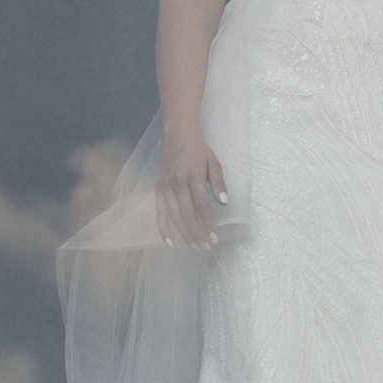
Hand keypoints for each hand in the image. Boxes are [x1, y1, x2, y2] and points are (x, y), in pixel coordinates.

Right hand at [158, 126, 229, 249]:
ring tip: (196, 246)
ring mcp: (166, 186)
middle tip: (206, 247)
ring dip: (185, 234)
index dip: (208, 223)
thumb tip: (224, 204)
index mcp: (194, 175)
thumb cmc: (198, 150)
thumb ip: (219, 183)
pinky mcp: (158, 188)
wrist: (177, 135)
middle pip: (188, 214)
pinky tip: (170, 243)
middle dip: (198, 233)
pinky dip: (164, 229)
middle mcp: (178, 182)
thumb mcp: (214, 162)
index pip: (202, 205)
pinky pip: (160, 213)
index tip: (215, 238)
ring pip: (175, 216)